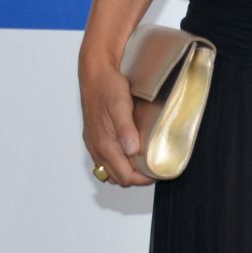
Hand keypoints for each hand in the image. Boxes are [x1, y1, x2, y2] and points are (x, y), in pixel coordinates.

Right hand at [79, 52, 154, 187]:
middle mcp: (97, 147)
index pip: (124, 175)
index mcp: (104, 143)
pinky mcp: (93, 138)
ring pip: (109, 171)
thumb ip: (126, 129)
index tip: (158, 173)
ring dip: (126, 172)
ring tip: (144, 163)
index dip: (142, 179)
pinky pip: (104, 161)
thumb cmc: (108, 86)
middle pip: (117, 177)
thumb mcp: (120, 104)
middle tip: (154, 169)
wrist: (94, 73)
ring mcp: (94, 144)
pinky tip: (129, 153)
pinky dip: (117, 164)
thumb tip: (132, 150)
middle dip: (136, 178)